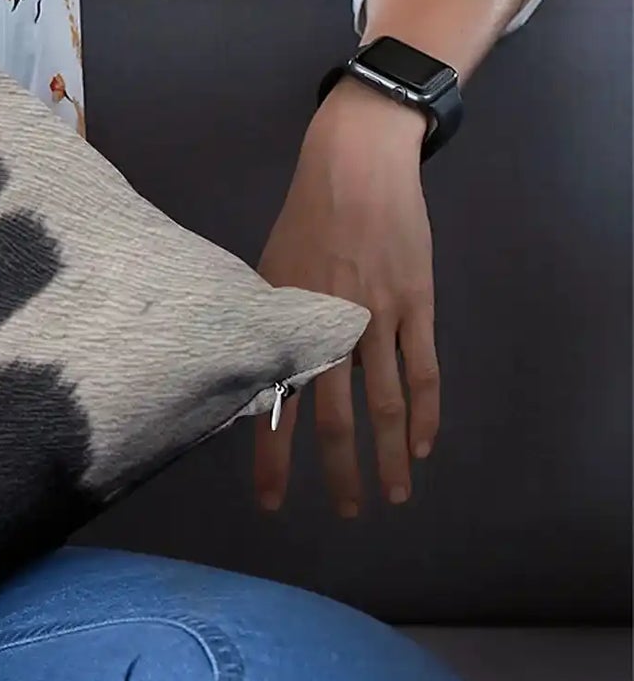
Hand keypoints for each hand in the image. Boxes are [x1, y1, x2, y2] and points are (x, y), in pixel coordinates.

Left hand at [252, 81, 439, 516]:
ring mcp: (378, 316)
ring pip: (385, 403)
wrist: (354, 167)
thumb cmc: (305, 216)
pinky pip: (423, 371)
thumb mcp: (269, 267)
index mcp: (285, 317)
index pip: (276, 401)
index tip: (271, 502)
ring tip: (393, 495)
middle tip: (347, 513)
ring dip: (391, 455)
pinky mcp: (415, 305)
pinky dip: (425, 413)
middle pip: (333, 414)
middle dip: (339, 470)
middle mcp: (329, 324)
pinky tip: (423, 445)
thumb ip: (270, 321)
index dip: (273, 456)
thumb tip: (256, 372)